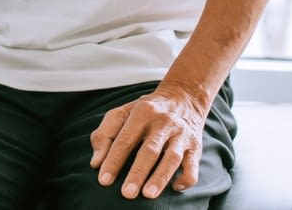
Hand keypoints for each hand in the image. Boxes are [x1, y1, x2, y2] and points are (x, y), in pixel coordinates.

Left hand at [88, 86, 207, 199]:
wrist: (183, 98)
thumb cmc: (145, 111)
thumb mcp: (122, 113)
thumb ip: (105, 135)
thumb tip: (96, 162)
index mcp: (142, 112)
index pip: (125, 139)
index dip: (113, 160)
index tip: (104, 180)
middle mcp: (163, 122)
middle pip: (149, 150)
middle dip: (138, 172)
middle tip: (127, 193)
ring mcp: (181, 134)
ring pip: (172, 158)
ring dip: (160, 177)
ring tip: (148, 194)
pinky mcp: (195, 146)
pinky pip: (193, 165)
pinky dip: (186, 177)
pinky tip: (175, 188)